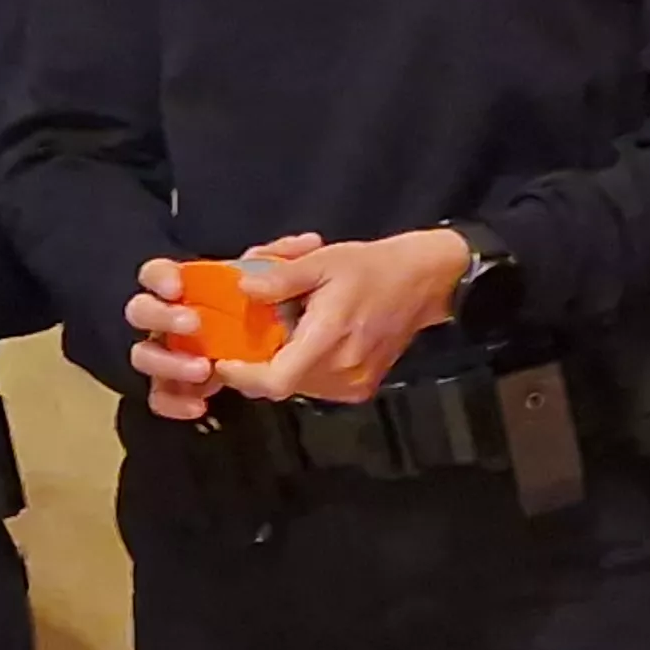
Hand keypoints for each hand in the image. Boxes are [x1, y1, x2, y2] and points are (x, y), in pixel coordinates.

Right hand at [125, 233, 318, 420]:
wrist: (322, 346)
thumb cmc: (304, 301)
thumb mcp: (310, 273)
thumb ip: (291, 265)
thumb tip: (260, 274)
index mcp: (198, 283)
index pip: (158, 273)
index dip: (160, 277)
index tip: (178, 287)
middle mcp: (179, 314)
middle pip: (142, 311)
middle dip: (161, 317)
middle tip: (193, 324)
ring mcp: (180, 350)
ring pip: (147, 356)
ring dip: (167, 362)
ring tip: (204, 368)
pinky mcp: (189, 384)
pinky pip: (166, 395)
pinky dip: (174, 402)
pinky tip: (199, 405)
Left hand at [220, 230, 468, 406]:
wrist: (425, 280)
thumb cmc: (372, 267)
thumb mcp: (322, 260)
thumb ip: (281, 277)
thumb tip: (242, 288)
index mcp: (329, 338)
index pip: (275, 380)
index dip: (242, 376)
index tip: (224, 360)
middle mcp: (342, 370)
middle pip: (279, 383)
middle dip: (258, 363)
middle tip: (251, 334)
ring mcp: (354, 384)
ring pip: (296, 386)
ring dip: (281, 364)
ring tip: (286, 331)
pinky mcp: (361, 388)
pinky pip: (316, 386)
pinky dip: (303, 368)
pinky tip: (308, 341)